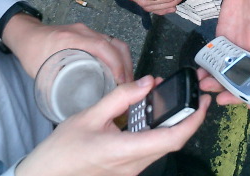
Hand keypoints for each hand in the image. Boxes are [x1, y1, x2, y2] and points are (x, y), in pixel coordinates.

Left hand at [2, 14, 132, 83]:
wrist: (26, 35)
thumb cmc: (32, 53)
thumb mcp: (42, 71)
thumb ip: (57, 86)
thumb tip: (73, 108)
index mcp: (73, 38)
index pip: (103, 47)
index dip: (117, 64)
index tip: (122, 82)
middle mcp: (84, 32)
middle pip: (115, 44)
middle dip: (126, 65)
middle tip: (128, 87)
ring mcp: (88, 32)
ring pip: (115, 43)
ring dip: (124, 61)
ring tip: (125, 82)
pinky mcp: (89, 35)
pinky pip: (109, 43)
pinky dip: (117, 57)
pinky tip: (117, 72)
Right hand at [16, 76, 211, 175]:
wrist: (47, 175)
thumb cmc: (63, 149)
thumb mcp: (90, 115)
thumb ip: (121, 97)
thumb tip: (147, 82)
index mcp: (126, 150)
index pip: (172, 138)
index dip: (193, 121)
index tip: (202, 103)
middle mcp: (134, 165)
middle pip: (172, 142)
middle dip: (188, 118)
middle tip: (194, 97)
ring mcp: (131, 170)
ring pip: (162, 146)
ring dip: (170, 123)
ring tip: (167, 99)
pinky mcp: (127, 169)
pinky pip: (149, 149)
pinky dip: (155, 130)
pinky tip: (148, 115)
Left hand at [210, 0, 249, 104]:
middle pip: (246, 75)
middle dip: (235, 90)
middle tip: (219, 99)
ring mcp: (238, 40)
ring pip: (229, 68)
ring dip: (219, 81)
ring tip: (204, 87)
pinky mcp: (225, 32)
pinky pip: (217, 54)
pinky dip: (209, 65)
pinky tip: (198, 73)